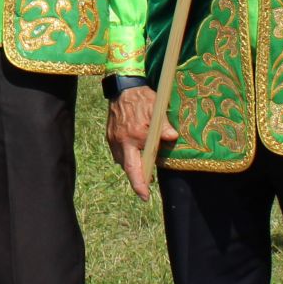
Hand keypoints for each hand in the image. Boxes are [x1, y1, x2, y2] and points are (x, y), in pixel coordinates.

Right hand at [107, 86, 175, 201]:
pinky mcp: (110, 136)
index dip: (141, 182)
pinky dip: (127, 158)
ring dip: (133, 167)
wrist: (122, 87)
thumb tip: (172, 138)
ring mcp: (114, 139)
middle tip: (144, 194)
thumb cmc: (142, 98)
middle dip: (136, 182)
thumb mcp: (156, 108)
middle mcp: (122, 140)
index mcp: (135, 135)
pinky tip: (135, 155)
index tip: (145, 196)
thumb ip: (164, 124)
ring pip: (122, 161)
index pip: (138, 164)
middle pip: (128, 168)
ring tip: (144, 169)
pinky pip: (118, 153)